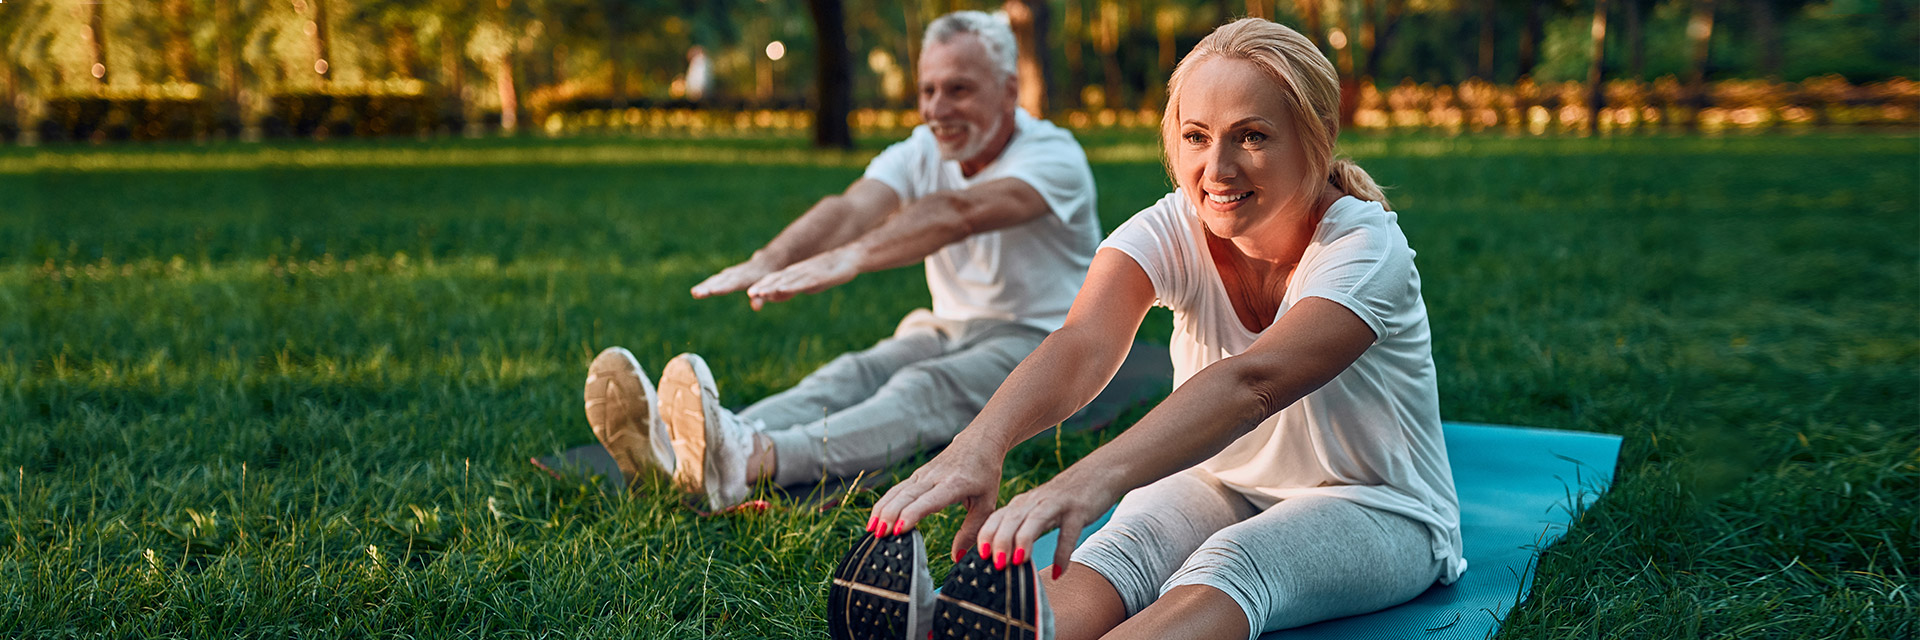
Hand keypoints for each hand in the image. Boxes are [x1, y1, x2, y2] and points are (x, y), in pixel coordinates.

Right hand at [691, 256, 777, 299]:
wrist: (767, 262)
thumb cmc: (768, 277)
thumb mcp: (769, 287)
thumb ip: (761, 297)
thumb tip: (755, 307)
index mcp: (747, 277)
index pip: (734, 283)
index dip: (723, 287)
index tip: (712, 291)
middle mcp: (736, 274)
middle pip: (720, 281)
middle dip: (708, 287)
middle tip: (695, 293)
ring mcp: (731, 274)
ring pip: (715, 279)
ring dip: (704, 286)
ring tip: (693, 293)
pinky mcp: (728, 275)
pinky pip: (715, 279)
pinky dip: (706, 284)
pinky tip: (697, 291)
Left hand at [744, 249, 858, 310]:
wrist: (850, 257)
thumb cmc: (830, 271)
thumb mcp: (808, 282)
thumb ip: (791, 288)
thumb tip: (775, 294)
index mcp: (794, 273)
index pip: (774, 280)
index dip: (762, 286)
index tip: (750, 294)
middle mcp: (798, 272)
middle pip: (778, 279)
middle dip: (763, 287)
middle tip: (750, 294)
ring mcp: (808, 273)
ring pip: (787, 281)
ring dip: (773, 287)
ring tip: (760, 292)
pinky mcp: (819, 276)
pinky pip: (803, 282)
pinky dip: (791, 286)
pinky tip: (782, 289)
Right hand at [866, 440, 1004, 562]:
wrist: (980, 442)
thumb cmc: (985, 475)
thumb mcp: (987, 504)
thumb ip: (972, 531)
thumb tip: (957, 558)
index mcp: (955, 484)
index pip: (929, 500)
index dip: (912, 514)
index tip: (898, 530)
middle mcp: (935, 477)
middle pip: (907, 495)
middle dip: (890, 515)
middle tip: (878, 536)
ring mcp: (924, 473)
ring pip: (898, 491)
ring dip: (882, 509)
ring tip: (871, 530)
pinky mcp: (917, 474)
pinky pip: (897, 489)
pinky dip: (884, 503)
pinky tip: (875, 518)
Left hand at [977, 467, 1119, 578]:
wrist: (1100, 472)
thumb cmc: (1064, 500)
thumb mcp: (1038, 511)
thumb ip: (1021, 530)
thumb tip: (1002, 560)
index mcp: (1022, 504)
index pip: (995, 518)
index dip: (984, 537)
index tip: (977, 559)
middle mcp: (1035, 501)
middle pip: (1010, 518)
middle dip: (999, 540)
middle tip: (994, 564)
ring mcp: (1057, 503)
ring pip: (1035, 519)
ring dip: (1024, 540)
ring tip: (1018, 561)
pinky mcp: (1078, 509)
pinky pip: (1069, 532)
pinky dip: (1063, 552)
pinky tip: (1059, 572)